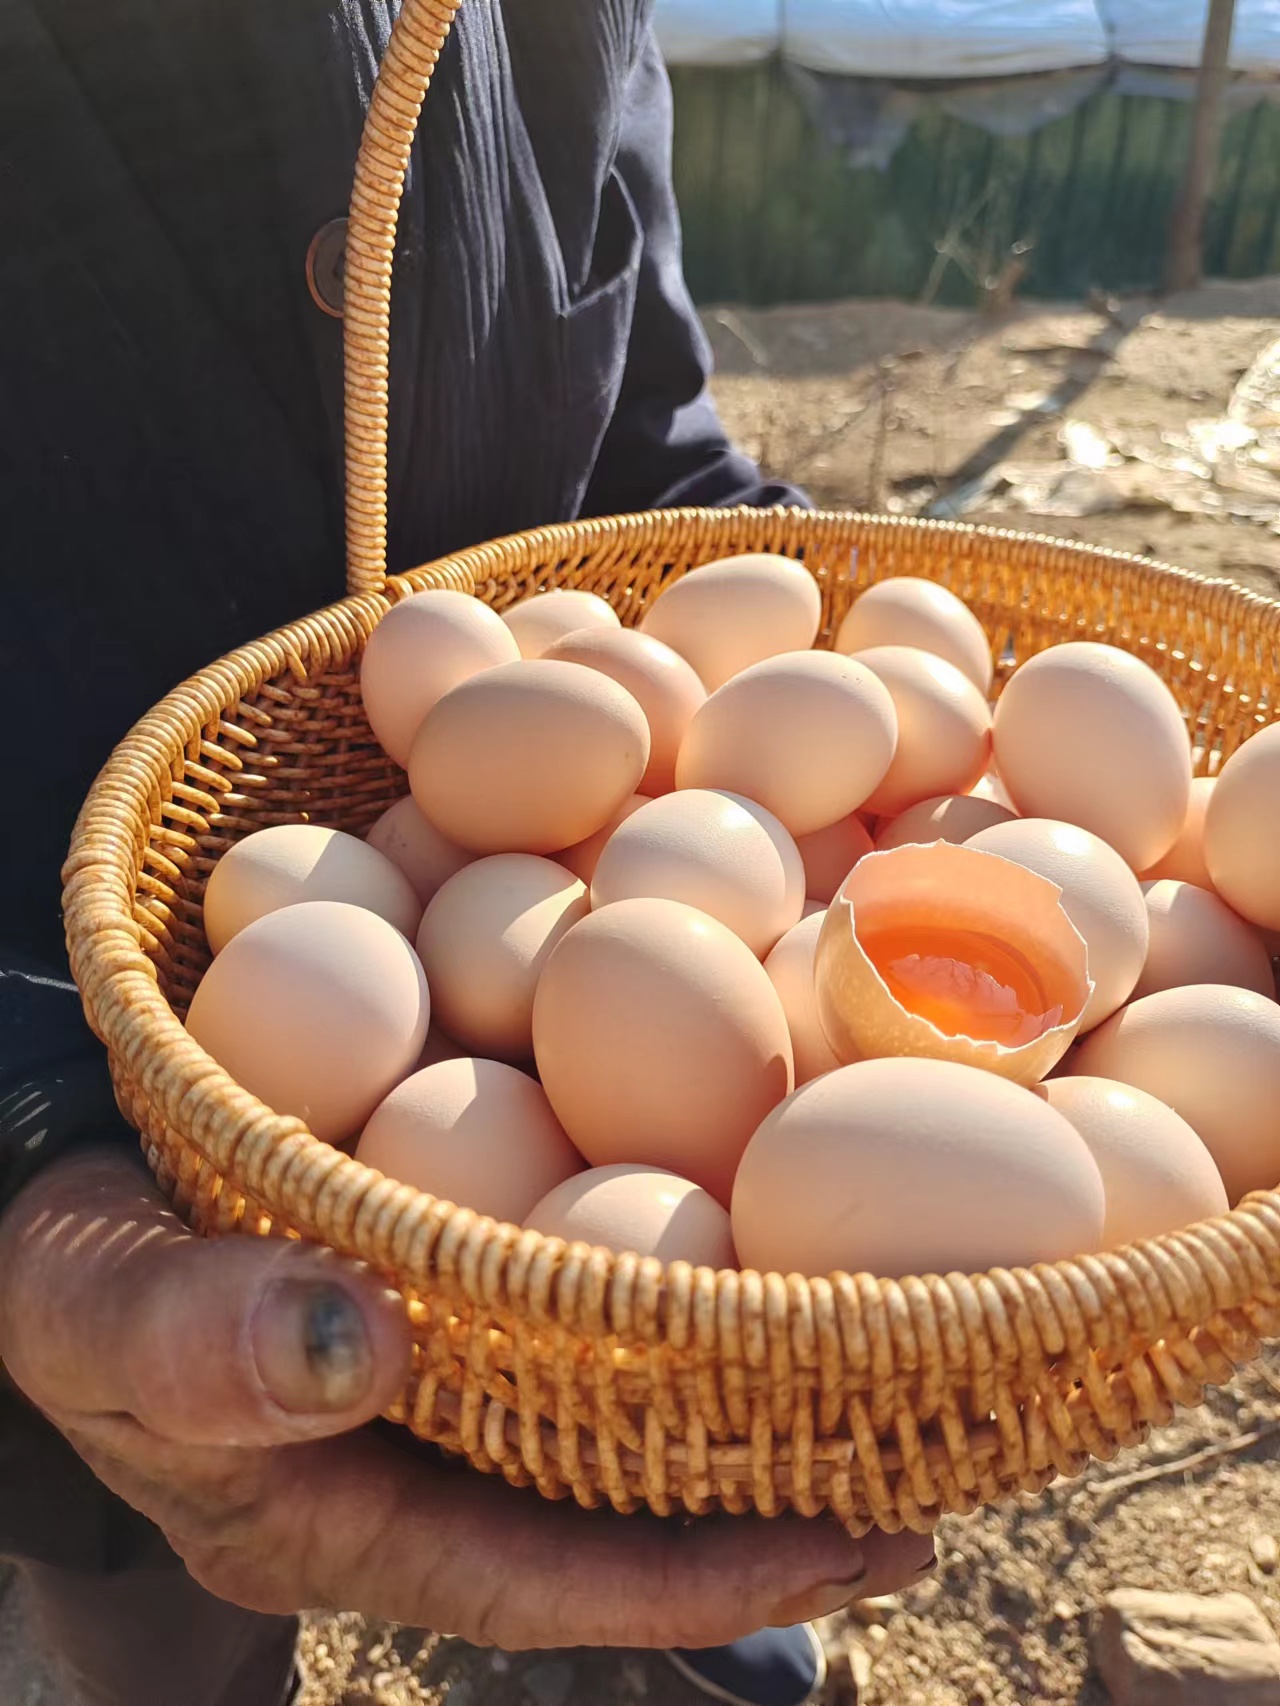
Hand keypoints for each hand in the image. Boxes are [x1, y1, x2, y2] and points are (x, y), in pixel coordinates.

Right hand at [0, 1150, 933, 1647]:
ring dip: (759, 1388)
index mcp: (368, 1508)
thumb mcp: (103, 1313)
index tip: (869, 1548)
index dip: (718, 1577)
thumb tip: (357, 1343)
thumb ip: (204, 1342)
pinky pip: (591, 1298)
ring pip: (629, 1405)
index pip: (568, 1576)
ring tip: (901, 1366)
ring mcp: (459, 1371)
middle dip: (782, 1496)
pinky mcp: (461, 1283)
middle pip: (635, 1500)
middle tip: (941, 1470)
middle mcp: (441, 1452)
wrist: (60, 1198)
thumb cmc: (72, 1278)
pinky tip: (766, 1225)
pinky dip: (684, 1278)